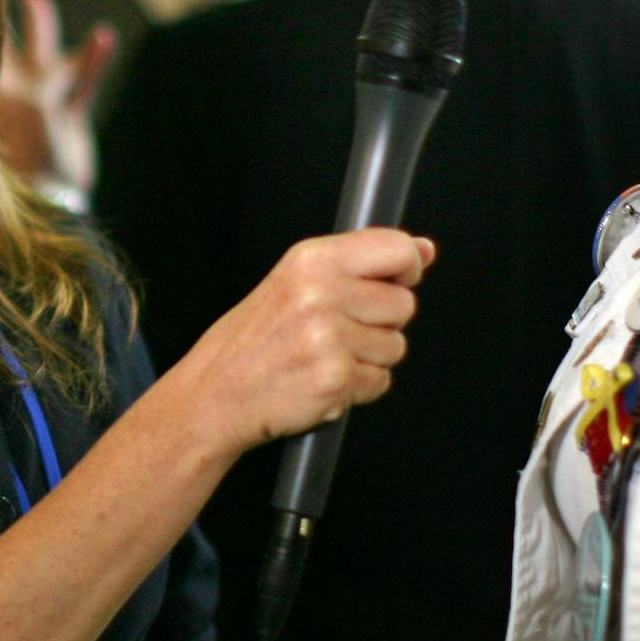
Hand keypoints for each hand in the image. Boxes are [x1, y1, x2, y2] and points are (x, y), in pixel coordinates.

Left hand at [0, 0, 115, 187]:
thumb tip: (53, 45)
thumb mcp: (32, 97)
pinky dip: (94, 58)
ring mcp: (41, 100)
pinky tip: (104, 36)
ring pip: (43, 54)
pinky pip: (82, 79)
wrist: (51, 191)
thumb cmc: (28, 145)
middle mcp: (12, 87)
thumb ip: (45, 65)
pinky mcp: (68, 113)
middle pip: (4, 42)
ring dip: (41, 28)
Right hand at [169, 229, 434, 459]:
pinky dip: (358, 387)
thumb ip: (363, 262)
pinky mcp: (336, 379)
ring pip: (396, 346)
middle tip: (338, 330)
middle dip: (381, 322)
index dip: (406, 268)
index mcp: (311, 260)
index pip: (396, 247)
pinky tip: (323, 379)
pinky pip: (380, 381)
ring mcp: (329, 337)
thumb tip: (423, 249)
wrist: (216, 393)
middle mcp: (320, 293)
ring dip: (369, 358)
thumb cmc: (254, 340)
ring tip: (325, 357)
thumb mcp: (298, 280)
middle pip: (403, 304)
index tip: (396, 280)